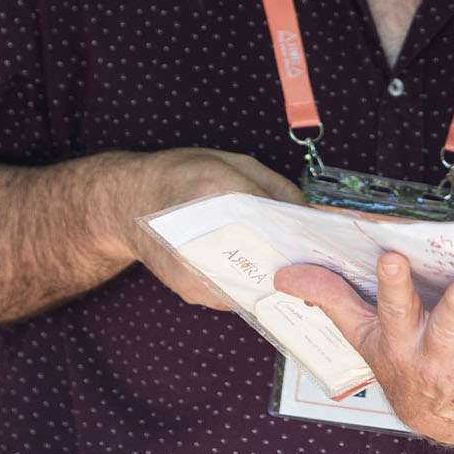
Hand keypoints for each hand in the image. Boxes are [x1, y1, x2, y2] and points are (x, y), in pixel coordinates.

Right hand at [99, 148, 306, 309]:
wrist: (124, 204)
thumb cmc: (181, 175)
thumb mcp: (233, 162)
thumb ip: (275, 187)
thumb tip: (310, 215)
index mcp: (216, 191)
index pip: (276, 215)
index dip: (306, 228)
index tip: (329, 236)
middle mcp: (207, 237)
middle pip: (271, 255)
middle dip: (299, 256)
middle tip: (322, 255)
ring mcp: (199, 272)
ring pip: (258, 280)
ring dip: (280, 272)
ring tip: (298, 261)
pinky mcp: (195, 291)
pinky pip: (239, 290)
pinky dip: (256, 280)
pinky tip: (266, 268)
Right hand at [273, 255, 453, 445]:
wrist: (436, 423)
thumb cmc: (400, 360)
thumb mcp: (363, 335)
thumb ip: (330, 298)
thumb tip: (282, 271)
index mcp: (398, 340)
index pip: (391, 309)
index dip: (392, 285)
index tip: (393, 254)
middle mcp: (432, 357)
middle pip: (443, 330)